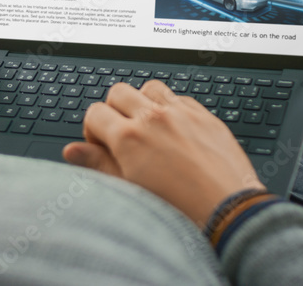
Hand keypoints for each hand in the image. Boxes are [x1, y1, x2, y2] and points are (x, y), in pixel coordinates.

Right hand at [62, 80, 263, 226]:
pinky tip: (175, 132)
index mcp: (130, 137)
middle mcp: (154, 118)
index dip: (93, 130)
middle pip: (119, 92)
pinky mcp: (206, 117)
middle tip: (121, 135)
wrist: (228, 214)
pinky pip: (181, 98)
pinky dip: (172, 109)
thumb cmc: (181, 210)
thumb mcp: (130, 190)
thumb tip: (73, 151)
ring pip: (150, 88)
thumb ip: (99, 164)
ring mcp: (182, 114)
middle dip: (114, 110)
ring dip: (143, 102)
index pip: (95, 112)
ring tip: (148, 128)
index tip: (101, 145)